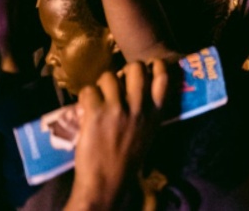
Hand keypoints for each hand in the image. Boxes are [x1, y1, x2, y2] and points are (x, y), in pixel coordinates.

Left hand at [69, 61, 167, 209]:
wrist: (107, 181)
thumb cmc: (127, 159)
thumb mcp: (148, 133)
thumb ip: (148, 112)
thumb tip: (138, 89)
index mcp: (155, 114)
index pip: (163, 77)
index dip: (156, 65)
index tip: (149, 66)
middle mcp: (138, 108)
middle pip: (135, 68)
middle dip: (124, 70)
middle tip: (117, 82)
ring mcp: (117, 110)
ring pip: (108, 77)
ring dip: (101, 85)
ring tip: (99, 97)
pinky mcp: (95, 114)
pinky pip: (88, 90)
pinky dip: (85, 96)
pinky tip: (86, 108)